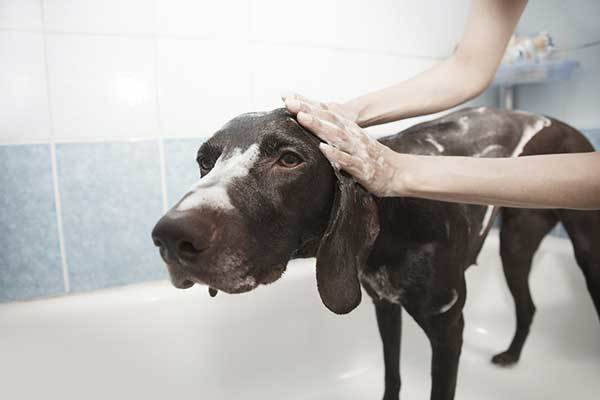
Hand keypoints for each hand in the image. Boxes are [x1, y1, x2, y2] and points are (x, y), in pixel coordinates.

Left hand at [283, 93, 405, 196]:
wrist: (399, 173)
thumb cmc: (373, 158)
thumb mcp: (354, 142)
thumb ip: (336, 134)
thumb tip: (315, 128)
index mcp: (350, 130)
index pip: (326, 114)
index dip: (308, 105)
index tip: (288, 98)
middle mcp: (353, 137)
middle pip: (329, 120)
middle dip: (309, 111)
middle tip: (290, 103)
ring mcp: (358, 151)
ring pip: (337, 136)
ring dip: (319, 126)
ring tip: (302, 118)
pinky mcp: (363, 168)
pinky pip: (347, 160)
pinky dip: (335, 154)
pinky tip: (322, 149)